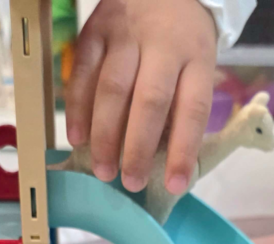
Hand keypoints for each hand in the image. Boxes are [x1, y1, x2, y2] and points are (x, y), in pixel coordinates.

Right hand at [66, 0, 217, 194]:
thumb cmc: (181, 38)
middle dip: (138, 148)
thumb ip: (179, 105)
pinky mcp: (96, 29)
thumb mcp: (195, 64)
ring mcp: (127, 35)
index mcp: (196, 57)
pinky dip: (78, 108)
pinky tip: (77, 137)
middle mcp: (163, 45)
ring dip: (105, 135)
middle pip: (150, 102)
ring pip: (113, 89)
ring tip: (103, 170)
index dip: (183, 149)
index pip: (192, 109)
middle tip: (131, 182)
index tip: (175, 184)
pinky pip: (83, 72)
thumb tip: (162, 160)